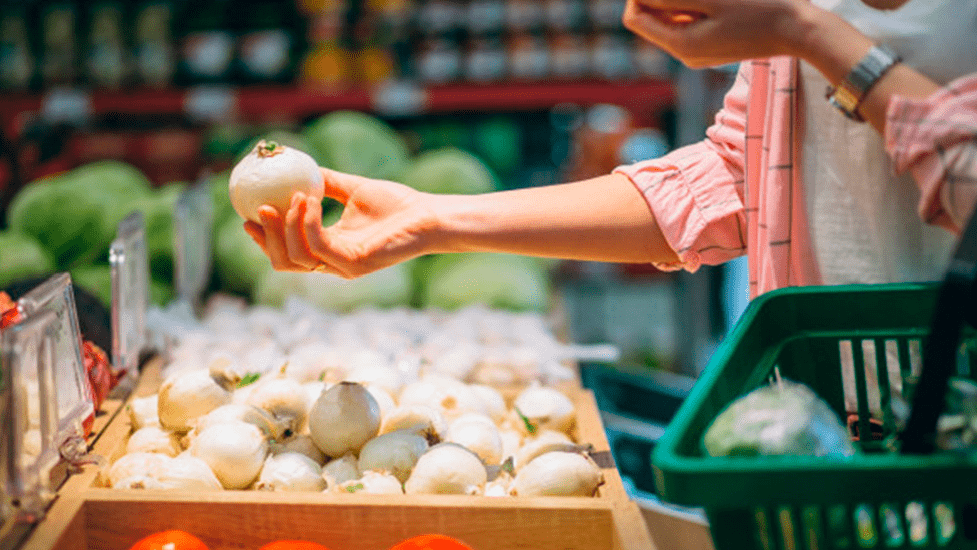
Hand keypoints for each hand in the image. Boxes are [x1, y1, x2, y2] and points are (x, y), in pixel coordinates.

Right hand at [243, 168, 439, 277]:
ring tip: (292, 197)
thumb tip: (298, 166)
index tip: (248, 214)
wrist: (427, 215)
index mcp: (330, 250)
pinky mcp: (353, 264)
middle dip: (266, 238)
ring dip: (287, 225)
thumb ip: (326, 183)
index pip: (288, 252)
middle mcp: (333, 263)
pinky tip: (308, 200)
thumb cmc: (397, 204)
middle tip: (257, 209)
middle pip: (284, 262)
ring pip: (296, 257)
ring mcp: (342, 267)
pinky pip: (317, 245)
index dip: (264, 238)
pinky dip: (307, 222)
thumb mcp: (352, 189)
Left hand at [623, 0, 817, 67]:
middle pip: (651, 18)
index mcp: (680, 45)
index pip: (634, 16)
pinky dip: (695, 5)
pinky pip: (690, 21)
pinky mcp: (712, 46)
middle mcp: (684, 54)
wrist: (800, 30)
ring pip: (671, 18)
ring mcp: (698, 52)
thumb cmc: (761, 8)